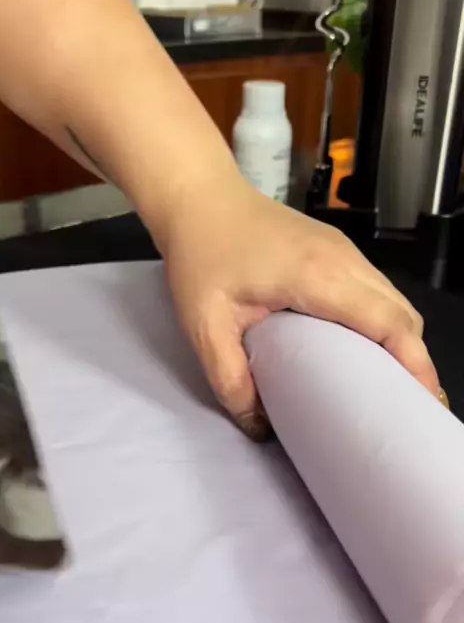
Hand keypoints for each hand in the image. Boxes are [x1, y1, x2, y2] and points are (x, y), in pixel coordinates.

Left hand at [164, 178, 438, 438]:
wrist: (199, 196)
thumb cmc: (201, 254)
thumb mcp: (204, 323)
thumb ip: (229, 377)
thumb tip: (257, 426)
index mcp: (319, 276)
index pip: (389, 323)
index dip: (413, 365)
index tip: (422, 402)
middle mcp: (344, 260)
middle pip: (402, 314)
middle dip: (414, 361)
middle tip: (405, 405)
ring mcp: (344, 250)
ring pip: (394, 300)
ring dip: (400, 341)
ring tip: (388, 384)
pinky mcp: (336, 249)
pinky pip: (376, 290)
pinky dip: (384, 322)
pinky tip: (364, 349)